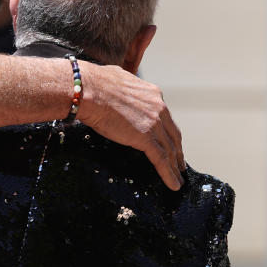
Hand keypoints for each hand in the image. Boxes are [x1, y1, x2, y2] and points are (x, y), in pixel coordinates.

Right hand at [77, 64, 185, 189]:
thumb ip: (125, 89)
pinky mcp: (146, 138)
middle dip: (177, 151)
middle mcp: (158, 107)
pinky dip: (168, 174)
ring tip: (178, 179)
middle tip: (179, 164)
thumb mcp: (118, 80)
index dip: (168, 132)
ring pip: (170, 149)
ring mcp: (154, 123)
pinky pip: (161, 160)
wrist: (87, 90)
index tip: (169, 141)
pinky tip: (173, 185)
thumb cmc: (94, 84)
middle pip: (172, 134)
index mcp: (152, 94)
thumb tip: (119, 89)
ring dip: (175, 166)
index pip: (165, 117)